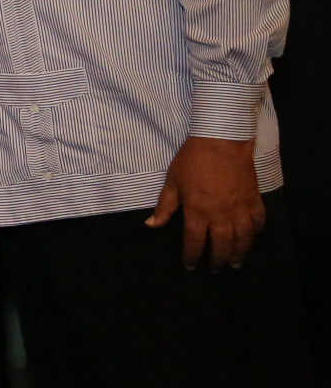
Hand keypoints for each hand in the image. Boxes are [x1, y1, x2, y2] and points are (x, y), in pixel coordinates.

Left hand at [146, 135, 263, 270]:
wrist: (221, 141)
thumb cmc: (192, 160)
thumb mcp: (172, 181)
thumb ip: (164, 206)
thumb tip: (151, 224)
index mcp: (198, 211)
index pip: (195, 241)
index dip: (192, 256)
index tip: (190, 266)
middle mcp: (221, 214)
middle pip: (222, 245)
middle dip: (218, 261)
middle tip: (215, 270)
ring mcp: (240, 208)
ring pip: (243, 239)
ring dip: (240, 254)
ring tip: (236, 264)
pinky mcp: (254, 199)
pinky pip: (258, 221)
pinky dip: (256, 232)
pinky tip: (251, 237)